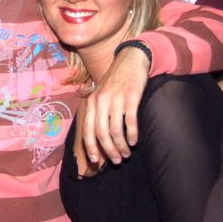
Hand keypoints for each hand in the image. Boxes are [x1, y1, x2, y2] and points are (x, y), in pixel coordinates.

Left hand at [82, 46, 149, 163]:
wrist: (130, 60)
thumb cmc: (115, 82)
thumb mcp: (101, 94)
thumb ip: (97, 112)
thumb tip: (97, 138)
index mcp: (92, 102)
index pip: (87, 129)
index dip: (91, 147)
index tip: (96, 161)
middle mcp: (101, 101)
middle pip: (101, 133)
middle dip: (108, 150)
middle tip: (116, 160)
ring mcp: (116, 99)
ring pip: (115, 130)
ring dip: (121, 146)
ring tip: (126, 154)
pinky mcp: (131, 97)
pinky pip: (130, 121)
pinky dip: (132, 134)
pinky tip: (135, 141)